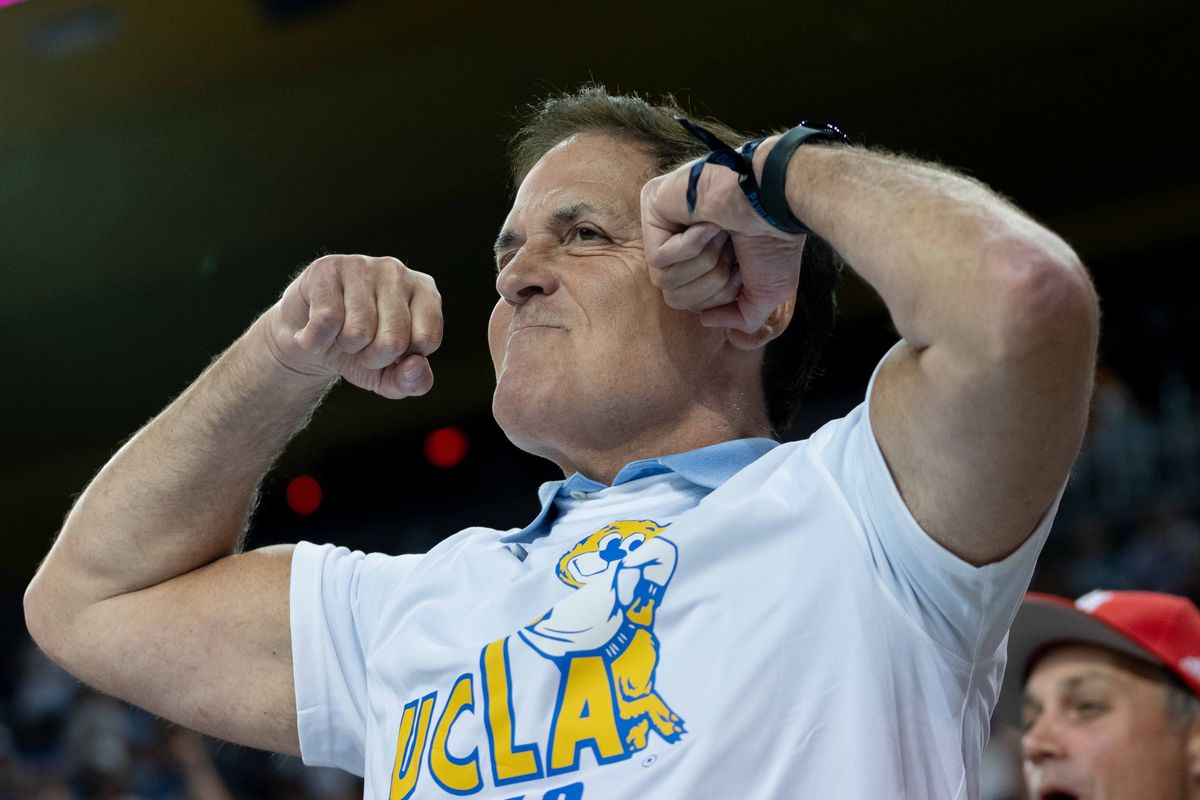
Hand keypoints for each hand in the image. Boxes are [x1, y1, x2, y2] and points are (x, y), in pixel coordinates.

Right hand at [263, 254, 442, 398]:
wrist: (309, 338)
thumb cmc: (360, 351)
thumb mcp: (390, 375)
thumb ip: (414, 381)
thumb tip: (415, 365)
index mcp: (425, 291)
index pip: (427, 339)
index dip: (403, 359)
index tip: (390, 349)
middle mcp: (397, 271)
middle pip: (393, 340)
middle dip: (372, 358)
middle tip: (361, 345)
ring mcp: (362, 265)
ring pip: (358, 332)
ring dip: (345, 347)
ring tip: (340, 333)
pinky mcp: (326, 268)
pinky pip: (327, 321)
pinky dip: (316, 340)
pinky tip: (315, 329)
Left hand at [640, 135, 804, 333]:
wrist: (776, 202)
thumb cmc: (774, 242)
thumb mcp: (766, 293)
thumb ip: (739, 316)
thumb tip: (704, 320)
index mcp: (701, 259)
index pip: (688, 303)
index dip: (719, 296)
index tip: (742, 269)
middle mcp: (678, 240)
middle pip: (673, 297)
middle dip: (710, 282)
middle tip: (732, 250)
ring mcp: (662, 220)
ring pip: (663, 278)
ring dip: (703, 261)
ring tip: (722, 233)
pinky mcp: (651, 205)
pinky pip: (657, 257)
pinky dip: (690, 245)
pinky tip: (709, 223)